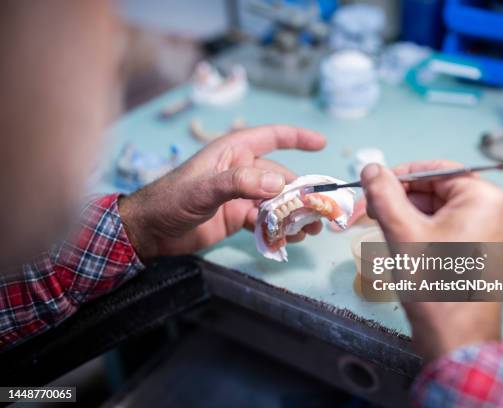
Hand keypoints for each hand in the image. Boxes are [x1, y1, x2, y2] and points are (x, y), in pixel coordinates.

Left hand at [119, 125, 325, 259]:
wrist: (150, 231)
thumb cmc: (170, 199)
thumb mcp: (204, 188)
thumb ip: (240, 182)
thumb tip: (279, 183)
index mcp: (233, 152)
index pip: (271, 137)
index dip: (297, 137)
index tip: (321, 143)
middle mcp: (241, 171)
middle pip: (280, 176)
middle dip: (301, 192)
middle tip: (320, 209)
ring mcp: (240, 195)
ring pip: (276, 201)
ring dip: (294, 213)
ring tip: (310, 228)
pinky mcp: (237, 217)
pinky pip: (266, 220)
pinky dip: (279, 228)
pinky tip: (290, 238)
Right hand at [360, 161, 502, 361]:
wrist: (458, 343)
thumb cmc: (436, 287)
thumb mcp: (403, 233)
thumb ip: (385, 194)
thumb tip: (372, 168)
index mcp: (485, 198)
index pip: (435, 170)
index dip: (399, 176)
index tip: (372, 187)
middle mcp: (495, 211)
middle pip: (438, 190)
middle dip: (402, 199)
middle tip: (370, 213)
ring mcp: (491, 234)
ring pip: (440, 211)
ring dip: (409, 216)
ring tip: (383, 231)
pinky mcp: (483, 252)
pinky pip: (449, 229)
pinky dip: (423, 232)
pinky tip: (403, 245)